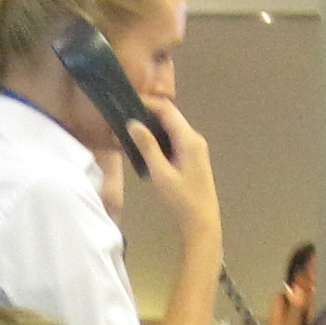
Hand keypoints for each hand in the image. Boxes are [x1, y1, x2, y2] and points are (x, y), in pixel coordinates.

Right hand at [121, 93, 219, 240]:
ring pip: (171, 128)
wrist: (201, 223)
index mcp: (189, 139)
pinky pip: (174, 139)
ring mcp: (195, 148)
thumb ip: (148, 146)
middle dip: (148, 113)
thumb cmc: (181, 200)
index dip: (148, 102)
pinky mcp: (192, 157)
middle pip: (170, 116)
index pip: (167, 110)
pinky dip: (159, 137)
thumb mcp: (161, 173)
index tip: (127, 101)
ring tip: (129, 127)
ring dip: (152, 125)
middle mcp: (194, 138)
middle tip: (124, 114)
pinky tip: (144, 144)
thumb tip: (133, 123)